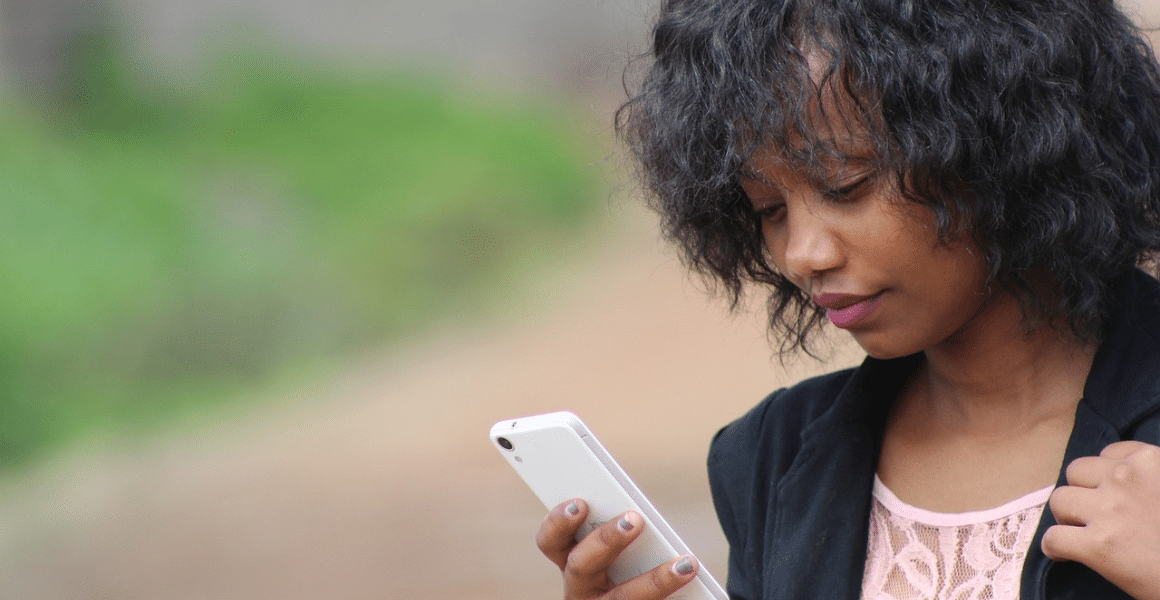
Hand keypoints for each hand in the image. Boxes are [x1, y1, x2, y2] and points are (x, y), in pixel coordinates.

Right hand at [536, 498, 698, 598]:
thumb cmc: (630, 569)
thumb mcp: (616, 552)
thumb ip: (618, 532)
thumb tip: (640, 513)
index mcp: (572, 563)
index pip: (551, 541)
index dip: (559, 522)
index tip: (581, 502)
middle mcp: (579, 591)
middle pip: (581, 565)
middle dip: (606, 540)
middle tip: (635, 519)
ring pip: (623, 597)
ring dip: (656, 580)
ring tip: (687, 564)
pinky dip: (673, 596)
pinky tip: (693, 580)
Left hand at [1042, 441, 1159, 599]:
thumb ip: (1148, 475)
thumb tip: (1117, 477)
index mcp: (1150, 461)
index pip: (1107, 453)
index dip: (1104, 476)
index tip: (1111, 493)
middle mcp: (1126, 479)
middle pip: (1075, 472)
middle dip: (1081, 491)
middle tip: (1093, 513)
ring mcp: (1109, 511)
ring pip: (1059, 500)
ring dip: (1066, 517)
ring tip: (1081, 532)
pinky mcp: (1098, 545)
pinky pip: (1053, 538)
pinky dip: (1055, 548)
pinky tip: (1066, 554)